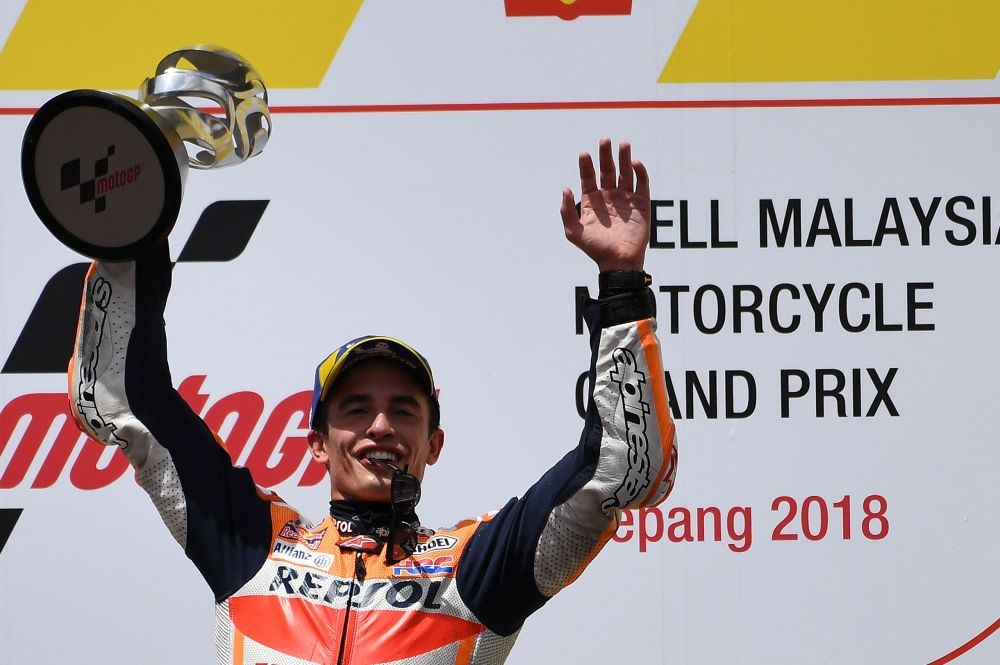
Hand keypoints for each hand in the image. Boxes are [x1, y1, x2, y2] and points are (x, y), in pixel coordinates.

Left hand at [560, 138, 649, 271]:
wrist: (618, 262)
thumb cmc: (595, 248)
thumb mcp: (573, 232)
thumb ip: (566, 211)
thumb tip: (566, 188)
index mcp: (592, 201)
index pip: (589, 177)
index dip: (586, 165)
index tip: (584, 154)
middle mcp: (609, 197)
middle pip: (608, 170)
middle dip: (606, 155)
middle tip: (605, 140)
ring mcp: (626, 199)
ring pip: (625, 173)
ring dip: (624, 158)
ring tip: (623, 144)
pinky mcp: (641, 204)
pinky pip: (642, 184)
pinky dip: (640, 173)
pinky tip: (635, 163)